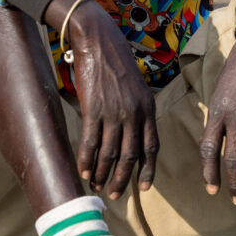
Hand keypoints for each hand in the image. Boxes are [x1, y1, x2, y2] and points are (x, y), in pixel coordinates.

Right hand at [45, 0, 158, 199]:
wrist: (98, 40)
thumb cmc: (115, 63)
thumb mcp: (136, 87)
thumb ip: (137, 111)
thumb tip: (133, 135)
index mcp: (148, 107)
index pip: (151, 146)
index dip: (147, 169)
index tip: (144, 188)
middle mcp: (134, 112)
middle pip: (131, 155)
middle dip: (123, 179)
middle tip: (115, 195)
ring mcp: (114, 111)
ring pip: (110, 153)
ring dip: (103, 174)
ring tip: (97, 186)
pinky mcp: (94, 108)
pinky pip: (91, 142)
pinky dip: (87, 160)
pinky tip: (83, 171)